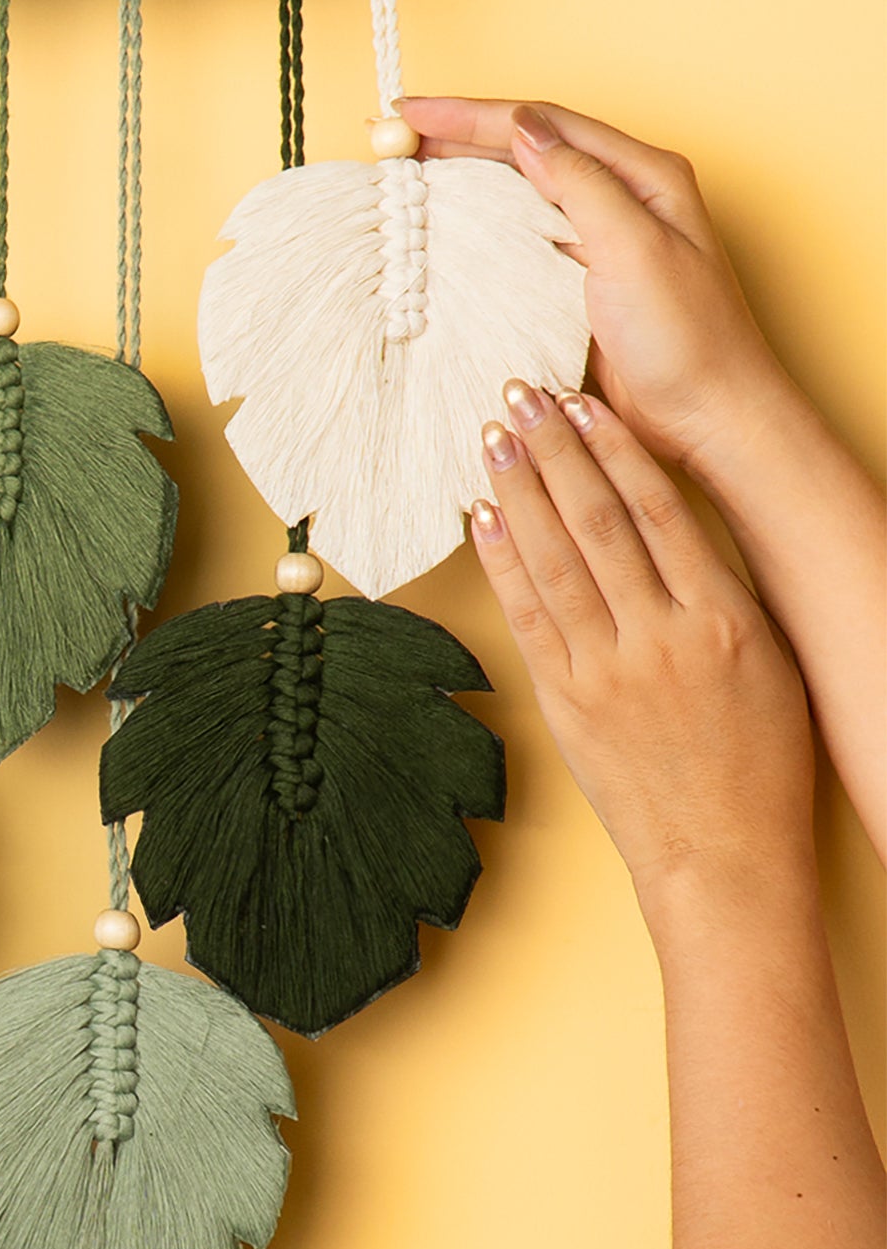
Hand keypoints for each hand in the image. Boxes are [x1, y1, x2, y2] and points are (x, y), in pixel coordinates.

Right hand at [400, 97, 789, 474]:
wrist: (710, 419)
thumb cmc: (691, 340)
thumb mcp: (635, 249)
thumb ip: (581, 182)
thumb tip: (523, 129)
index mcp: (644, 175)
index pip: (542, 124)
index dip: (471, 114)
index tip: (410, 112)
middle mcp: (622, 196)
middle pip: (527, 146)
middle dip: (458, 134)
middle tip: (394, 133)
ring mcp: (600, 237)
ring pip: (519, 186)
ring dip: (463, 172)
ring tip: (407, 167)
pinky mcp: (580, 279)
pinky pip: (520, 233)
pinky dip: (477, 218)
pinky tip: (446, 222)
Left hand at [469, 381, 813, 893]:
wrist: (723, 856)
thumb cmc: (760, 763)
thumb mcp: (767, 663)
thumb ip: (720, 593)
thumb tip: (672, 525)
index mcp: (722, 619)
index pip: (658, 510)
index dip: (614, 449)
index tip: (584, 402)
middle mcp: (662, 637)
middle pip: (596, 519)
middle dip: (553, 448)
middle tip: (521, 392)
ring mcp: (608, 671)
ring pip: (554, 558)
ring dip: (518, 489)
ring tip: (494, 435)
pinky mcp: (567, 703)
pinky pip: (528, 616)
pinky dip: (501, 560)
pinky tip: (482, 515)